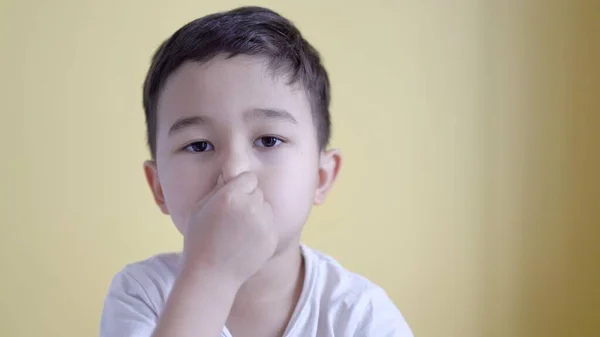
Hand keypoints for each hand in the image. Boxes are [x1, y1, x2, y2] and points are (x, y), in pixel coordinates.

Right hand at [181, 171, 276, 285]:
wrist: (212, 275)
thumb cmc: (200, 240)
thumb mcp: (199, 208)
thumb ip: (218, 188)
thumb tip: (231, 173)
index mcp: (230, 196)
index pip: (248, 178)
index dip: (239, 187)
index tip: (231, 199)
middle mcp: (250, 207)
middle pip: (257, 192)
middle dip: (248, 200)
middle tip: (233, 218)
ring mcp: (263, 223)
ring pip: (266, 207)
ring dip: (257, 214)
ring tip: (238, 232)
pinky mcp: (272, 237)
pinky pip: (270, 224)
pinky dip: (262, 230)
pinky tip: (246, 242)